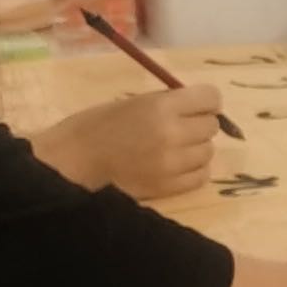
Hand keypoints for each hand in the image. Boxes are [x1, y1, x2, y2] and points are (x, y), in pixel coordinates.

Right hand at [31, 85, 222, 199]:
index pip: (211, 98)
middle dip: (199, 124)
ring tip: (174, 149)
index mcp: (161, 107)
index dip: (206, 101)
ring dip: (196, 148)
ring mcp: (173, 163)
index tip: (197, 105)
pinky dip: (193, 170)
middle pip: (211, 126)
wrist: (75, 161)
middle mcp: (173, 134)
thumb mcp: (133, 102)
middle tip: (180, 127)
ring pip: (208, 152)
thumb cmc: (97, 125)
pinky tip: (176, 166)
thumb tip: (197, 106)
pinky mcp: (169, 187)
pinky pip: (201, 176)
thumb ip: (167, 103)